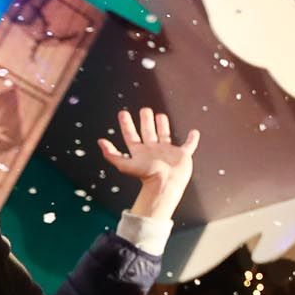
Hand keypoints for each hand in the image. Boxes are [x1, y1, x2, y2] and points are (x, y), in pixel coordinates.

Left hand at [98, 107, 200, 221]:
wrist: (165, 184)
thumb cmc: (147, 176)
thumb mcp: (125, 165)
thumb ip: (112, 154)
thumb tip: (99, 141)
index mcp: (141, 152)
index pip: (131, 135)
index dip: (126, 125)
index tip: (123, 113)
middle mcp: (153, 150)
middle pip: (148, 132)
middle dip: (146, 121)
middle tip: (145, 110)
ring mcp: (168, 152)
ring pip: (165, 135)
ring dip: (163, 126)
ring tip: (161, 116)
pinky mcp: (182, 155)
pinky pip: (189, 145)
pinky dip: (192, 139)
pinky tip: (194, 133)